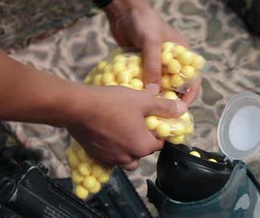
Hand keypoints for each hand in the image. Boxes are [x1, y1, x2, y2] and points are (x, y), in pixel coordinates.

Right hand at [67, 85, 186, 169]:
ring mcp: (110, 159)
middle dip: (143, 138)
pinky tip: (108, 132)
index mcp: (142, 146)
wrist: (77, 107)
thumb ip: (164, 107)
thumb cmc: (112, 103)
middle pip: (143, 151)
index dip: (159, 130)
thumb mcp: (143, 100)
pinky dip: (113, 147)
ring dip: (129, 146)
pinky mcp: (96, 156)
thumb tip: (182, 109)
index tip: (153, 119)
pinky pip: (111, 156)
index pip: (160, 143)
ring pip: (127, 157)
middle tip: (137, 120)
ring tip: (123, 128)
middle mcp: (128, 158)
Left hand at [106, 0, 200, 103]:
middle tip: (163, 116)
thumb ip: (154, 66)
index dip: (189, 95)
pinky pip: (145, 80)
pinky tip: (136, 101)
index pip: (192, 79)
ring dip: (155, 96)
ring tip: (149, 112)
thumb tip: (154, 93)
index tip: (181, 110)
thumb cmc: (142, 22)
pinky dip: (142, 89)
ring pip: (159, 85)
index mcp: (182, 53)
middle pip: (175, 85)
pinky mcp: (142, 64)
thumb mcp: (150, 43)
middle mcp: (171, 60)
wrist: (123, 10)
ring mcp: (156, 62)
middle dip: (170, 100)